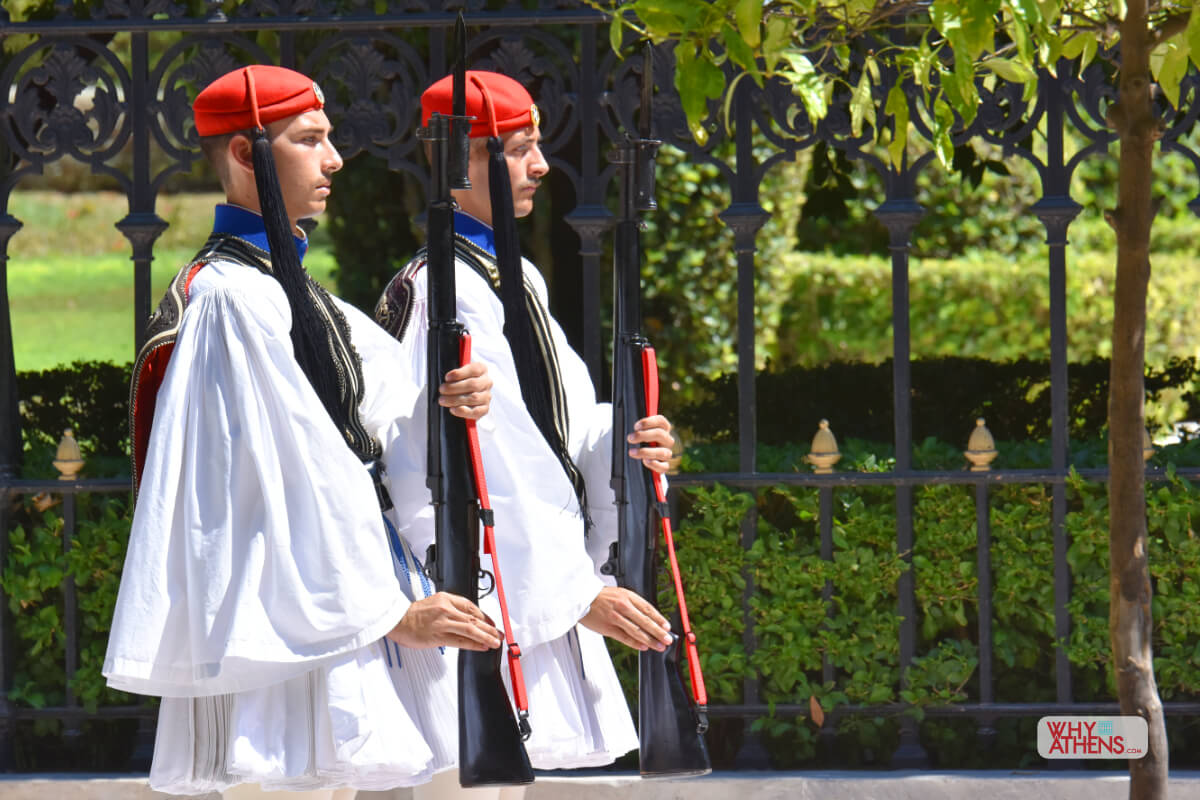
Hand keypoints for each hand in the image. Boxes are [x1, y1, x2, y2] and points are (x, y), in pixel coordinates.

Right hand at [386, 591, 501, 650]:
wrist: (396, 620)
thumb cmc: (413, 614)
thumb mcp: (434, 602)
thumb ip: (450, 608)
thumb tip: (468, 618)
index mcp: (446, 598)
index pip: (471, 606)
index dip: (485, 616)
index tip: (493, 623)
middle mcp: (446, 609)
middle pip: (474, 618)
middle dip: (490, 627)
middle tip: (500, 634)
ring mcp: (442, 622)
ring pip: (470, 629)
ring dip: (486, 636)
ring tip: (495, 642)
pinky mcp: (438, 636)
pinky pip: (460, 641)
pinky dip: (473, 644)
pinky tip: (481, 647)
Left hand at [439, 361, 490, 419]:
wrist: (466, 392)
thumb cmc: (460, 380)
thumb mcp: (458, 372)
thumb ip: (455, 374)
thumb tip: (448, 380)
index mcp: (482, 369)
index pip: (474, 369)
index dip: (460, 374)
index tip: (447, 378)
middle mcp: (487, 382)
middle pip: (473, 384)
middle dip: (454, 387)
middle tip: (441, 389)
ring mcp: (487, 396)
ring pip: (474, 398)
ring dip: (456, 399)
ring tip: (443, 400)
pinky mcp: (485, 408)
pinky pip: (476, 412)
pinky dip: (463, 411)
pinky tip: (453, 409)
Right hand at [579, 586, 672, 651]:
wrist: (581, 597)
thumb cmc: (601, 597)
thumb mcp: (619, 594)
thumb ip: (633, 604)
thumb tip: (649, 617)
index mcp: (628, 596)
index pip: (648, 609)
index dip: (659, 619)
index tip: (667, 627)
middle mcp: (623, 606)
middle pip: (645, 621)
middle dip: (658, 632)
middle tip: (668, 639)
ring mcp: (615, 617)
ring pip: (637, 631)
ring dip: (650, 640)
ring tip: (659, 646)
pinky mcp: (608, 628)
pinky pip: (624, 637)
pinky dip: (635, 643)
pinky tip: (643, 647)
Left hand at [627, 414, 674, 474]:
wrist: (641, 458)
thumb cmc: (640, 441)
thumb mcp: (639, 432)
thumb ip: (637, 428)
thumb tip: (626, 425)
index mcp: (663, 428)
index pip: (660, 421)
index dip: (648, 422)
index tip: (636, 426)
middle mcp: (667, 440)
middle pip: (660, 434)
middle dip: (643, 435)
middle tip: (630, 438)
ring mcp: (667, 453)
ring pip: (663, 452)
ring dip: (646, 452)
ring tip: (632, 452)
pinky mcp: (664, 465)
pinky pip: (664, 466)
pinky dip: (655, 464)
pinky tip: (645, 461)